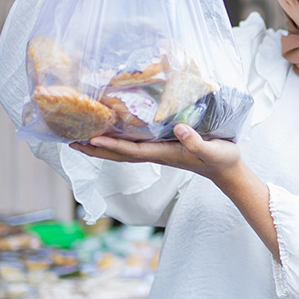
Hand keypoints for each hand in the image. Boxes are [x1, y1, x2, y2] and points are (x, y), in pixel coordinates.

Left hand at [69, 123, 241, 184]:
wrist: (227, 170)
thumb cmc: (221, 159)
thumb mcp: (213, 149)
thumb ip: (196, 140)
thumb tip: (178, 128)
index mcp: (165, 154)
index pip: (132, 151)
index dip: (111, 145)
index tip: (91, 139)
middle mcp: (156, 155)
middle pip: (119, 155)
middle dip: (95, 150)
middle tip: (71, 142)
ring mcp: (157, 153)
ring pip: (123, 152)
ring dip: (101, 148)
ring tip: (80, 140)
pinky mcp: (162, 148)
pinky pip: (133, 146)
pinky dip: (116, 142)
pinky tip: (110, 134)